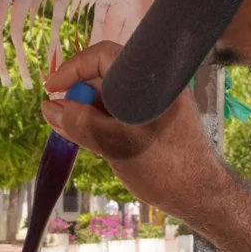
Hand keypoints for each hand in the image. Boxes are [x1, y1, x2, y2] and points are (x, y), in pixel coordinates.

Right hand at [42, 42, 228, 220]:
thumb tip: (49, 108)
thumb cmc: (166, 170)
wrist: (201, 196)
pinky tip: (97, 143)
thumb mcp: (116, 146)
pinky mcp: (156, 118)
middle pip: (105, 76)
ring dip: (89, 113)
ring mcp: (156, 101)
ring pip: (110, 97)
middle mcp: (155, 84)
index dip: (72, 69)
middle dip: (79, 96)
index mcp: (151, 79)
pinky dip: (104, 123)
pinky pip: (121, 111)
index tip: (50, 89)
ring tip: (78, 136)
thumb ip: (81, 124)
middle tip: (62, 120)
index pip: (104, 56)